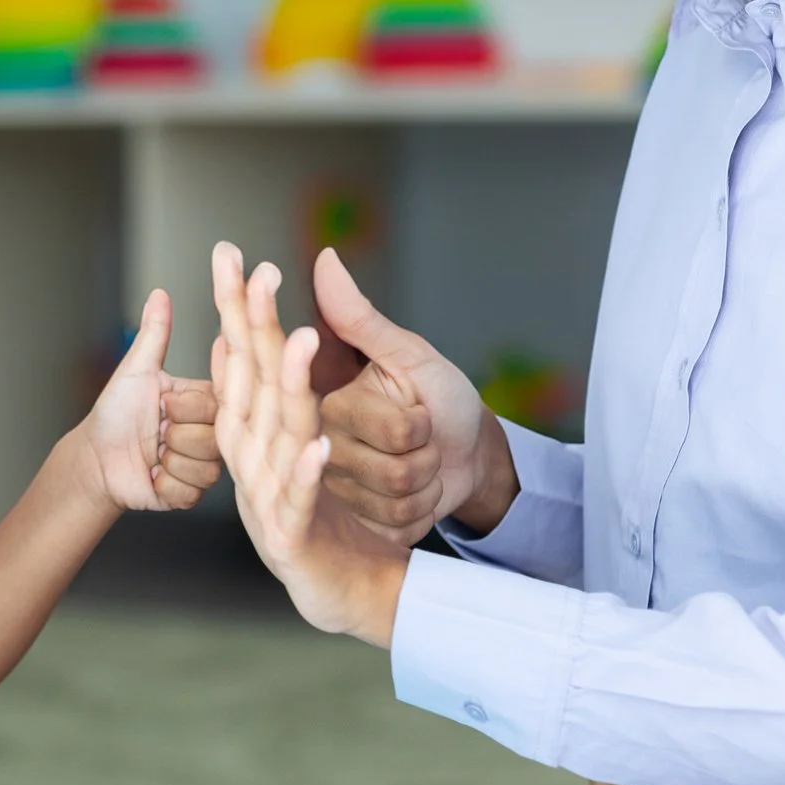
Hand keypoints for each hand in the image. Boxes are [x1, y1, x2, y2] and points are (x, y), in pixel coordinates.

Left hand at [75, 289, 222, 511]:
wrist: (95, 457)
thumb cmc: (114, 412)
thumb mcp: (135, 371)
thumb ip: (154, 335)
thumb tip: (160, 294)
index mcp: (203, 401)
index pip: (217, 405)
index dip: (186, 408)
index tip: (163, 405)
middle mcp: (211, 433)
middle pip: (214, 440)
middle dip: (174, 437)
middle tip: (155, 431)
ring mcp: (203, 465)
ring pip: (206, 470)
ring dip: (168, 462)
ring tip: (153, 453)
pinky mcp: (191, 493)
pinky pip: (190, 493)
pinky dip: (164, 485)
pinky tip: (152, 475)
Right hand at [210, 243, 409, 646]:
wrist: (356, 597)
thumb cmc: (335, 520)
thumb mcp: (316, 445)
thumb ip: (289, 388)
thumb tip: (267, 332)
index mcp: (258, 437)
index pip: (244, 362)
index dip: (239, 310)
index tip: (236, 258)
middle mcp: (255, 463)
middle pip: (252, 387)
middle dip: (252, 328)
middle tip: (257, 274)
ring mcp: (270, 502)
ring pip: (279, 438)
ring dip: (290, 388)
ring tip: (305, 340)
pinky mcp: (293, 543)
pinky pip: (301, 504)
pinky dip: (307, 475)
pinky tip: (318, 444)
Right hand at [310, 248, 510, 542]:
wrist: (467, 455)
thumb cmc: (439, 398)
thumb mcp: (408, 355)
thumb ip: (360, 317)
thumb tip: (325, 259)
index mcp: (324, 403)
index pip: (381, 425)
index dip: (410, 423)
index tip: (413, 414)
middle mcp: (317, 448)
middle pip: (390, 468)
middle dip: (426, 451)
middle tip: (424, 436)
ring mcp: (336, 492)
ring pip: (396, 498)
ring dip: (428, 481)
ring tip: (422, 463)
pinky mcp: (358, 524)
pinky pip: (399, 525)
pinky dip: (425, 509)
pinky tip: (420, 493)